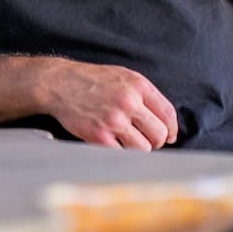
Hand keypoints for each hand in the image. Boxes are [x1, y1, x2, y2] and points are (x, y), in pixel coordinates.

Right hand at [40, 58, 177, 149]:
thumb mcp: (123, 76)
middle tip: (146, 140)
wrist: (60, 83)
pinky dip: (121, 153)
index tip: (169, 136)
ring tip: (129, 141)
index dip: (172, 130)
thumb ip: (145, 95)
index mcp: (138, 85)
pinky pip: (122, 155)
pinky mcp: (99, 136)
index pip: (168, 114)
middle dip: (156, 141)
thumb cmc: (93, 80)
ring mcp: (114, 120)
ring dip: (139, 149)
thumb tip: (166, 124)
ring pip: (144, 149)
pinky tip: (114, 144)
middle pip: (160, 135)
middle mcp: (128, 102)